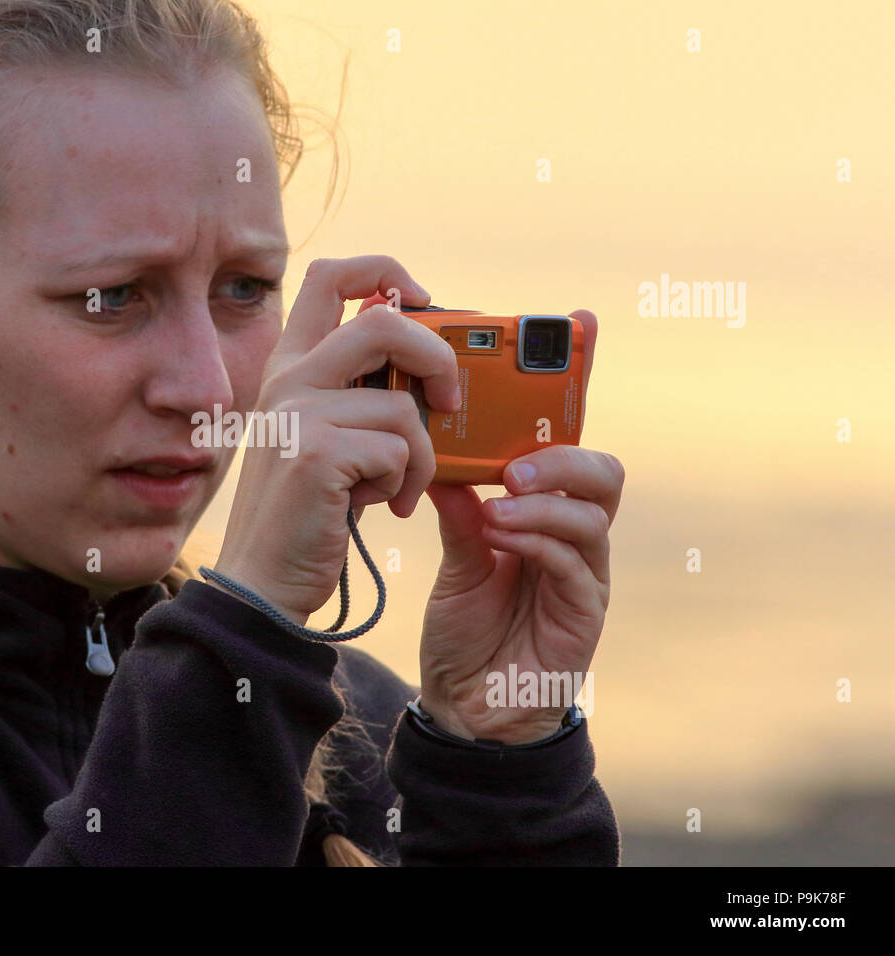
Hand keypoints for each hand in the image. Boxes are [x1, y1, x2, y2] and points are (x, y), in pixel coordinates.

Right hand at [208, 256, 459, 623]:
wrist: (264, 583)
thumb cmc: (308, 515)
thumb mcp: (326, 439)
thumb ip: (359, 395)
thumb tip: (429, 361)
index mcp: (289, 367)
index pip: (330, 275)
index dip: (385, 271)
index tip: (424, 300)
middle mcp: (287, 380)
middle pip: (382, 320)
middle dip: (436, 356)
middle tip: (449, 398)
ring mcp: (298, 414)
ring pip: (403, 405)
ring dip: (421, 456)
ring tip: (399, 488)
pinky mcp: (316, 453)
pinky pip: (399, 450)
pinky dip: (404, 484)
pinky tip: (380, 507)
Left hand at [416, 310, 624, 743]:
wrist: (467, 711)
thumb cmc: (467, 629)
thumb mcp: (456, 555)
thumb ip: (457, 505)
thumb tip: (440, 450)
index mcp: (543, 511)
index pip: (566, 440)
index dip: (579, 382)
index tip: (578, 323)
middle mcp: (573, 535)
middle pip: (599, 467)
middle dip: (563, 448)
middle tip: (514, 458)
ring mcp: (585, 573)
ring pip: (597, 507)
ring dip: (546, 495)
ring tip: (501, 499)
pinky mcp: (584, 613)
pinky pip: (578, 560)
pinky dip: (540, 537)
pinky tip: (502, 534)